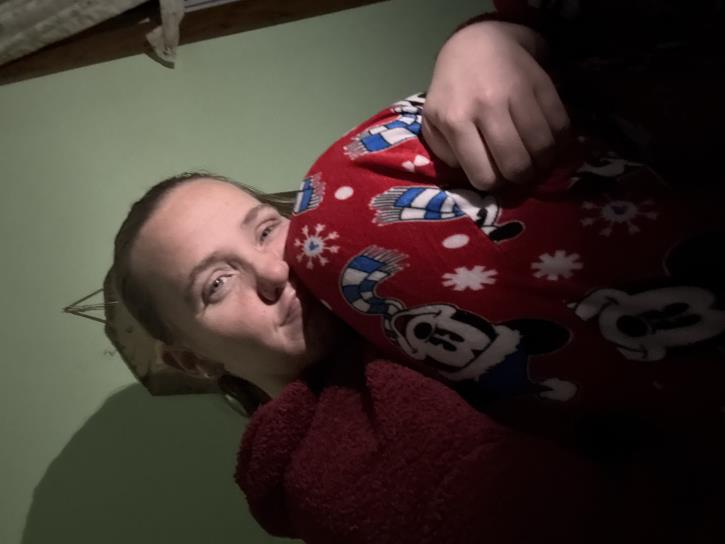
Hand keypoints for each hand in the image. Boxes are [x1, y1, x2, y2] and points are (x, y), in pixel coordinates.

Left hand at [423, 21, 570, 189]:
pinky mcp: (541, 83)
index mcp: (456, 121)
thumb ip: (446, 153)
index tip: (495, 178)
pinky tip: (548, 141)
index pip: (484, 175)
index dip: (493, 184)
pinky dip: (558, 141)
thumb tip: (473, 175)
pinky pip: (560, 125)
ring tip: (535, 159)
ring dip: (542, 162)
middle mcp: (487, 107)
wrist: (477, 44)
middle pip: (516, 166)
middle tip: (519, 172)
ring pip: (542, 148)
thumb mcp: (433, 121)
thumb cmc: (452, 90)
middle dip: (520, 178)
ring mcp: (516, 94)